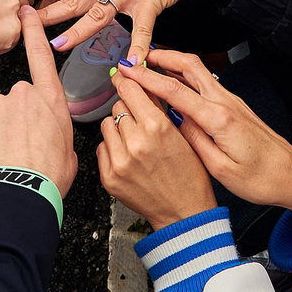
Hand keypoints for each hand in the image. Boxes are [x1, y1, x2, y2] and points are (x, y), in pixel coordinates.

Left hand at [0, 9, 76, 193]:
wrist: (20, 194)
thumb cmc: (48, 177)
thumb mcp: (68, 150)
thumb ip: (56, 130)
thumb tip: (50, 134)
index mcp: (50, 101)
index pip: (41, 57)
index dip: (33, 32)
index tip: (25, 12)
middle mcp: (22, 94)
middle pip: (13, 100)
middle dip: (12, 119)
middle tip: (18, 147)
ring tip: (3, 156)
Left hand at [96, 70, 216, 227]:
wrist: (184, 213)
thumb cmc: (189, 176)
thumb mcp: (182, 135)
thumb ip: (158, 108)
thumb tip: (141, 83)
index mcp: (157, 128)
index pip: (130, 89)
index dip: (127, 81)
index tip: (124, 77)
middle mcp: (135, 143)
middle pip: (118, 105)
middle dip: (128, 109)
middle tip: (140, 121)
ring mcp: (119, 161)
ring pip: (107, 124)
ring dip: (118, 128)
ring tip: (135, 141)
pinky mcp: (109, 177)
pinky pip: (101, 147)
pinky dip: (112, 148)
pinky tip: (128, 156)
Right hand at [121, 51, 291, 240]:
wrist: (291, 175)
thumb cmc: (260, 179)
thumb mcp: (221, 169)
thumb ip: (195, 141)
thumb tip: (173, 120)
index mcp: (220, 119)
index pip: (176, 91)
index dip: (148, 78)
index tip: (128, 71)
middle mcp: (226, 103)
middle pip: (189, 65)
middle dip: (161, 56)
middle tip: (137, 57)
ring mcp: (231, 101)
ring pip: (198, 70)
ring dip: (172, 63)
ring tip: (150, 65)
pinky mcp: (234, 106)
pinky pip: (205, 82)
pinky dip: (185, 75)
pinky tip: (175, 84)